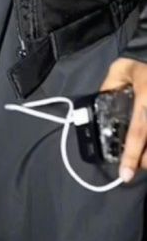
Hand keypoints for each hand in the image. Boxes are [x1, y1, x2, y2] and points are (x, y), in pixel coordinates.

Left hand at [99, 57, 146, 181]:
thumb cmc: (139, 65)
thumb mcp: (120, 70)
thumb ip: (110, 88)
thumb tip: (98, 109)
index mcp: (145, 98)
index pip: (139, 132)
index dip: (132, 155)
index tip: (125, 175)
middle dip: (141, 161)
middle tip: (130, 167)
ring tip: (139, 159)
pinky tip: (145, 150)